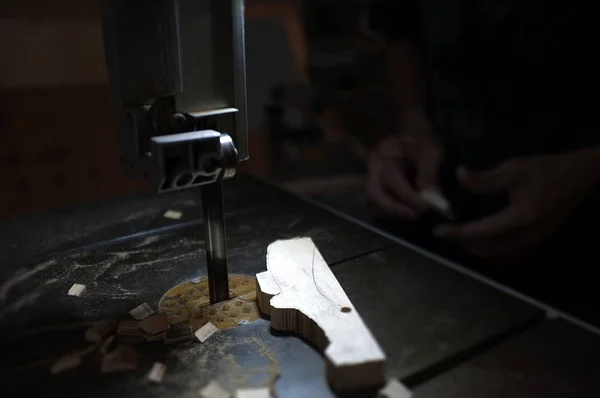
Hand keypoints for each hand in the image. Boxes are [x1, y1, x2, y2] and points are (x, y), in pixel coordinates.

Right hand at [366, 119, 443, 219]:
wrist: (413, 138)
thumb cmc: (421, 142)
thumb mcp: (430, 152)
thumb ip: (429, 173)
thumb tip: (431, 197)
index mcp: (382, 155)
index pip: (390, 178)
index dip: (407, 195)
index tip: (426, 205)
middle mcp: (372, 169)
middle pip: (374, 194)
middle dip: (394, 208)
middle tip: (416, 215)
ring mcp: (372, 181)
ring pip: (374, 204)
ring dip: (394, 213)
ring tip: (415, 214)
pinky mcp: (378, 191)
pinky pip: (379, 208)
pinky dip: (393, 213)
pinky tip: (409, 212)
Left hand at [434, 149, 599, 260]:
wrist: (582, 176)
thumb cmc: (547, 170)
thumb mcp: (514, 169)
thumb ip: (484, 178)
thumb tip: (459, 176)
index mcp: (519, 219)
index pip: (480, 232)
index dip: (457, 233)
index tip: (438, 231)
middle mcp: (527, 237)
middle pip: (487, 250)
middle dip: (463, 244)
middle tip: (446, 234)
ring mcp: (535, 242)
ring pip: (499, 255)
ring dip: (477, 250)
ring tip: (460, 238)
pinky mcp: (540, 241)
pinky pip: (511, 254)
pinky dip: (493, 251)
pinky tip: (483, 242)